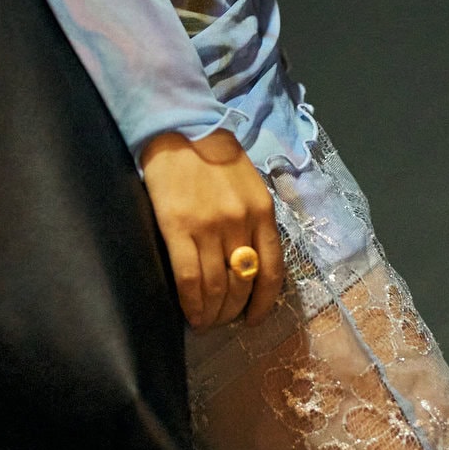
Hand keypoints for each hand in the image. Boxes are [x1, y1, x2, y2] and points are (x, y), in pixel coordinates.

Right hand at [139, 129, 284, 330]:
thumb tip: (250, 261)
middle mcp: (240, 223)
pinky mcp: (178, 228)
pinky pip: (188, 279)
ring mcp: (209, 227)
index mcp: (262, 211)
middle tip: (222, 321)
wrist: (177, 128)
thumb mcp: (249, 183)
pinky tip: (191, 315)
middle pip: (242, 283)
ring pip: (216, 287)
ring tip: (205, 322)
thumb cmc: (213, 153)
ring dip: (212, 313)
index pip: (271, 271)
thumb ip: (255, 218)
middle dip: (233, 311)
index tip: (253, 319)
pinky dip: (192, 304)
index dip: (263, 302)